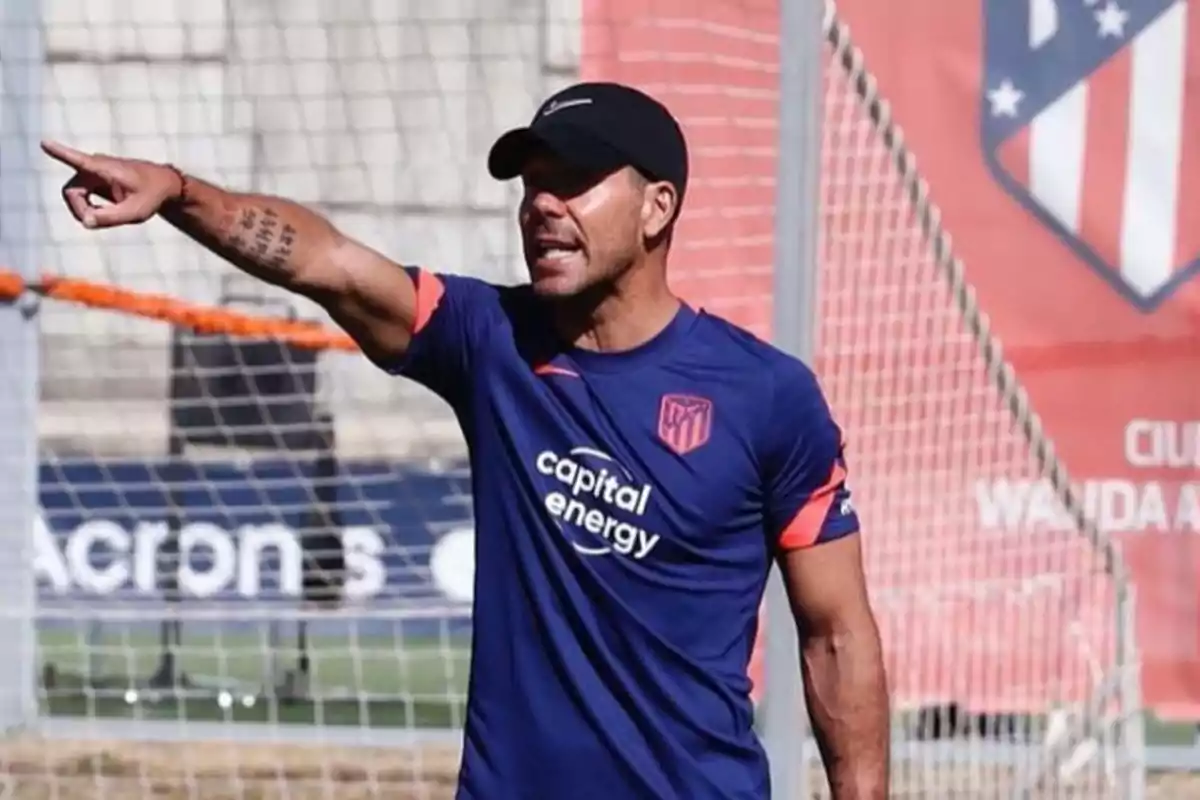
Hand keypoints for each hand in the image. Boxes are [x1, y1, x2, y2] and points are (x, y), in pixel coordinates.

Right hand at [41, 140, 184, 228]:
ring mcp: (92, 171)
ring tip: (110, 216)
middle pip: (71, 192)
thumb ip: (111, 218)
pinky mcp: (93, 179)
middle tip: (97, 223)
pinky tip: (108, 212)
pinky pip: (81, 197)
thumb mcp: (136, 212)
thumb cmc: (151, 195)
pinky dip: (90, 209)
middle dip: (80, 210)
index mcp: (105, 168)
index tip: (45, 143)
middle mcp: (95, 166)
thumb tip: (85, 222)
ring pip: (74, 195)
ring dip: (86, 210)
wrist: (162, 185)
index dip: (60, 153)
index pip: (79, 161)